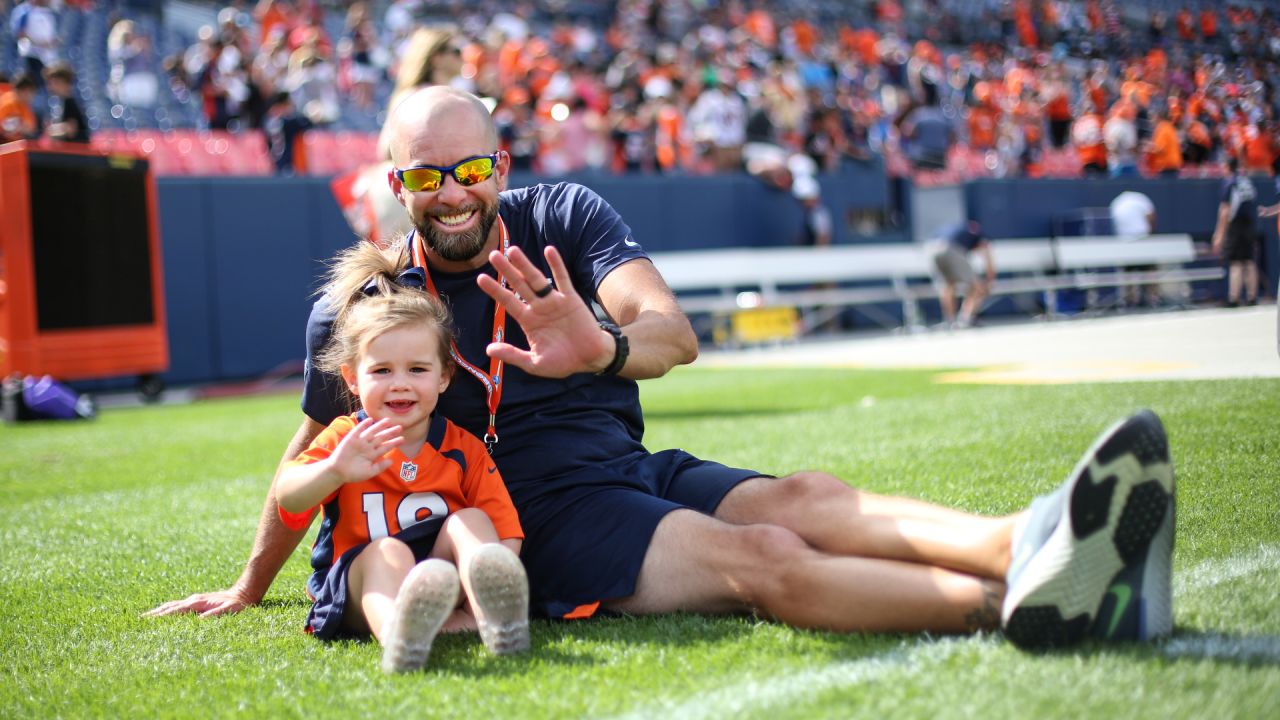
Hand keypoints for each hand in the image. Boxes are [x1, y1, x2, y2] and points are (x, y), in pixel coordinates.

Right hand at [143, 587, 255, 617]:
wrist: (244, 593)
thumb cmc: (237, 605)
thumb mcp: (229, 611)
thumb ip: (214, 615)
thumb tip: (199, 622)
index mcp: (196, 603)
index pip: (173, 611)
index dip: (160, 617)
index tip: (145, 622)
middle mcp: (192, 601)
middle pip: (168, 608)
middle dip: (153, 615)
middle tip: (137, 621)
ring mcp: (194, 601)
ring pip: (171, 606)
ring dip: (158, 612)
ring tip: (145, 618)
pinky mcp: (197, 602)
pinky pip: (177, 607)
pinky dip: (166, 610)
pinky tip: (163, 614)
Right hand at [330, 417, 402, 482]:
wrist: (337, 472)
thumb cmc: (353, 474)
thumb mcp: (369, 472)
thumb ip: (380, 467)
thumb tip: (391, 461)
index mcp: (373, 454)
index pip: (385, 447)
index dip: (394, 442)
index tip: (403, 439)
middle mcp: (368, 446)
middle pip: (380, 437)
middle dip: (390, 432)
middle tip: (400, 427)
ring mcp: (360, 442)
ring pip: (371, 432)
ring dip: (379, 426)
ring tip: (388, 421)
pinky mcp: (351, 439)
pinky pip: (358, 430)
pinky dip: (363, 425)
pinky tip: (370, 420)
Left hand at [477, 245, 612, 377]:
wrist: (589, 359)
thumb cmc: (562, 362)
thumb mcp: (534, 363)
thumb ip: (512, 355)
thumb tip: (488, 349)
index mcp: (529, 321)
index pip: (508, 302)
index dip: (496, 290)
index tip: (481, 278)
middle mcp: (539, 308)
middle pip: (519, 285)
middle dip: (507, 271)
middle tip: (493, 255)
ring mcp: (554, 301)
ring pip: (537, 279)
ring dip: (525, 265)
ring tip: (513, 250)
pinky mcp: (571, 299)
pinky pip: (562, 279)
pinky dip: (556, 265)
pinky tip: (549, 250)